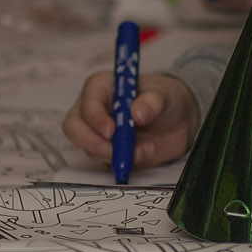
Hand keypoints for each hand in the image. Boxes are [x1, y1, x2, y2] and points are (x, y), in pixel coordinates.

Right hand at [62, 72, 199, 168]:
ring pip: (88, 149)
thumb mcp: (164, 94)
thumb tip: (137, 114)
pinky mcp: (107, 152)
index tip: (111, 132)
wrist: (178, 121)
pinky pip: (106, 163)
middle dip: (90, 142)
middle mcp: (93, 110)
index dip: (95, 117)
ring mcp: (98, 133)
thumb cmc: (165, 98)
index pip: (88, 101)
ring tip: (144, 150)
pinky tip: (143, 155)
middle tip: (112, 152)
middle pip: (73, 127)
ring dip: (114, 155)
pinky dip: (123, 163)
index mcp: (102, 87)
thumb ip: (152, 102)